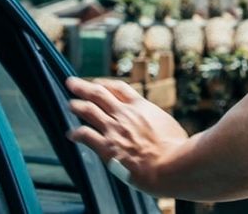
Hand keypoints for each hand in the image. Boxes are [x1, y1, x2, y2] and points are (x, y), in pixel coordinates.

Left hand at [65, 76, 189, 193]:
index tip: (98, 83)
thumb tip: (159, 126)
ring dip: (76, 105)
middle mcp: (125, 114)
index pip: (120, 89)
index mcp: (142, 107)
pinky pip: (86, 136)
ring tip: (69, 103)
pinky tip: (70, 134)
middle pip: (99, 94)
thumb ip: (158, 123)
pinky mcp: (108, 148)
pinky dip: (76, 133)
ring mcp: (115, 130)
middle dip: (83, 87)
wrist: (172, 165)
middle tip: (71, 82)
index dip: (106, 84)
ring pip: (89, 110)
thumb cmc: (178, 149)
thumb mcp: (170, 126)